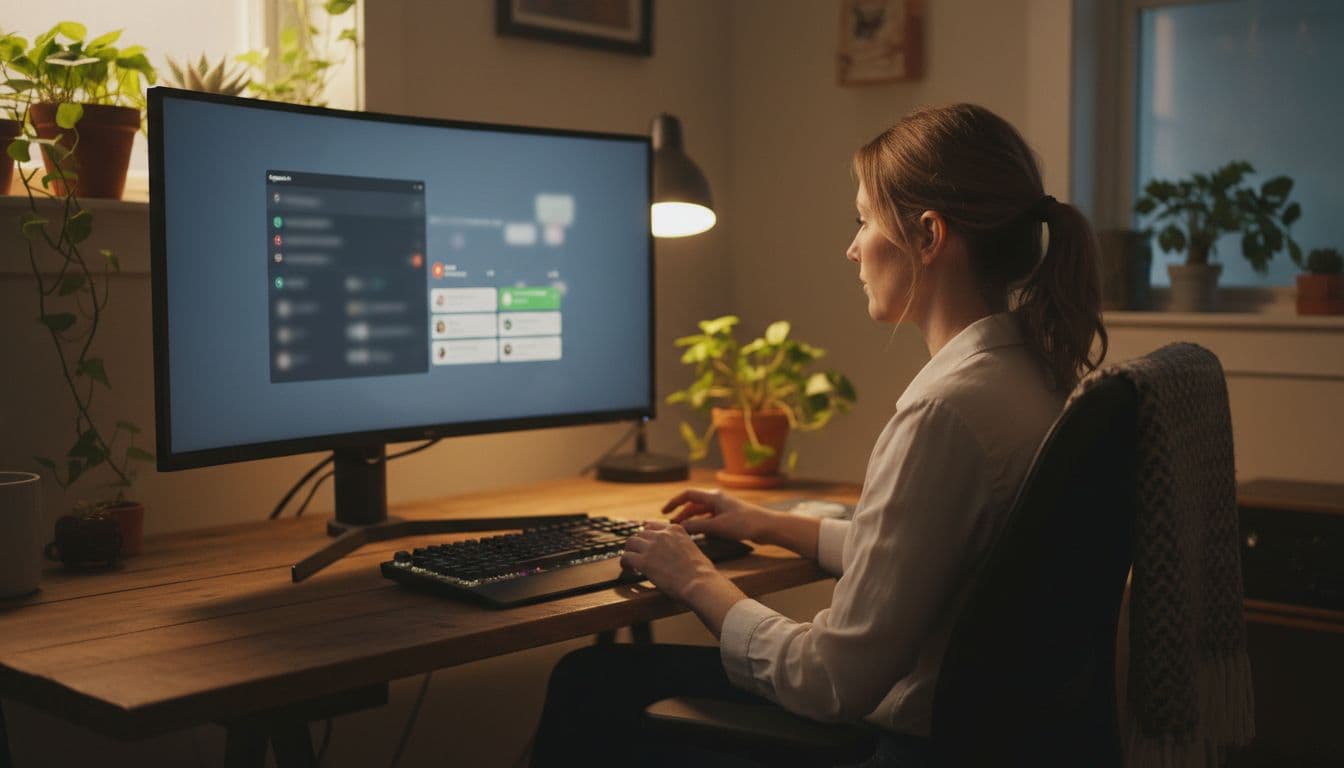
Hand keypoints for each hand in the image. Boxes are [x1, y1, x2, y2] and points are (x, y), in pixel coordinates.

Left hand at [620, 520, 719, 602]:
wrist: (699, 582)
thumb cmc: (702, 572)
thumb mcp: (693, 549)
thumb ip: (681, 545)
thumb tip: (677, 552)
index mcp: (675, 530)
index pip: (653, 525)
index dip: (647, 535)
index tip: (646, 543)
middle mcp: (662, 534)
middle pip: (640, 533)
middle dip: (638, 544)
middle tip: (638, 555)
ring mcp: (652, 547)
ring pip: (630, 542)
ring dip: (630, 552)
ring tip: (632, 563)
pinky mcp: (644, 561)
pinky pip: (626, 557)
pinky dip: (625, 564)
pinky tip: (630, 570)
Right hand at [661, 488, 775, 543]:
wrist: (767, 527)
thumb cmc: (744, 523)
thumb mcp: (717, 526)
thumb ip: (697, 526)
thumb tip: (679, 528)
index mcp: (713, 497)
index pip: (687, 495)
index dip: (674, 502)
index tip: (664, 512)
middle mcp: (717, 500)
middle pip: (693, 505)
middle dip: (682, 515)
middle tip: (672, 527)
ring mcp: (723, 508)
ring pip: (702, 513)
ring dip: (691, 521)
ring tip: (683, 531)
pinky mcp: (729, 517)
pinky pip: (710, 519)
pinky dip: (702, 525)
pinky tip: (699, 535)